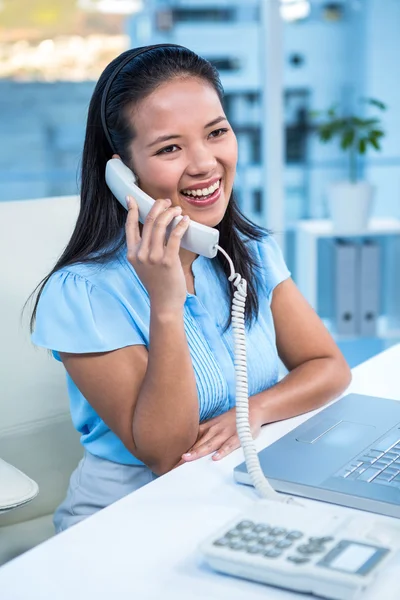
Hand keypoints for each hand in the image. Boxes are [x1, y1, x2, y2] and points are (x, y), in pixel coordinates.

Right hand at [125, 196, 189, 313]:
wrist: (164, 302)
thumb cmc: (157, 283)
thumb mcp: (143, 265)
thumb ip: (144, 249)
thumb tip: (154, 229)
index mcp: (132, 253)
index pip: (130, 226)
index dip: (132, 209)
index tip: (132, 198)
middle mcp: (141, 253)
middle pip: (149, 220)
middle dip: (159, 206)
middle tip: (167, 202)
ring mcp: (153, 257)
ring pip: (161, 225)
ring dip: (171, 213)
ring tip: (178, 210)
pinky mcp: (168, 261)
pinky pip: (174, 236)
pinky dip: (181, 225)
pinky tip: (185, 220)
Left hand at [181, 405, 263, 461]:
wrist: (250, 408)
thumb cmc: (231, 419)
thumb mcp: (214, 423)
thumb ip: (202, 432)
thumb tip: (187, 442)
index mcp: (208, 427)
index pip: (192, 439)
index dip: (181, 448)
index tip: (171, 458)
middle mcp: (214, 430)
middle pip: (198, 443)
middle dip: (186, 453)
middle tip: (174, 461)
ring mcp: (226, 433)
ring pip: (210, 444)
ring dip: (199, 451)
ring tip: (188, 458)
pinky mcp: (238, 436)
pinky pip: (230, 445)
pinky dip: (223, 451)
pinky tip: (216, 458)